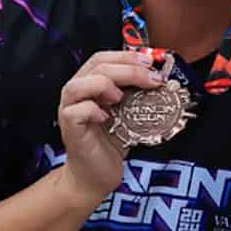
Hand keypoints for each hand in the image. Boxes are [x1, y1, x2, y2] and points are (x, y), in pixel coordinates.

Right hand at [57, 51, 167, 200]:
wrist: (96, 175)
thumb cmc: (112, 141)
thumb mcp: (130, 111)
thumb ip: (137, 93)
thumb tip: (161, 78)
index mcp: (91, 83)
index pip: (103, 57)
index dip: (128, 56)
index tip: (152, 62)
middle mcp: (77, 92)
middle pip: (96, 65)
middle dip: (128, 68)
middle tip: (152, 79)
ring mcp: (69, 109)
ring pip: (78, 84)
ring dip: (104, 85)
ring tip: (121, 97)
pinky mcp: (69, 127)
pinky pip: (75, 111)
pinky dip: (93, 110)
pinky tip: (108, 118)